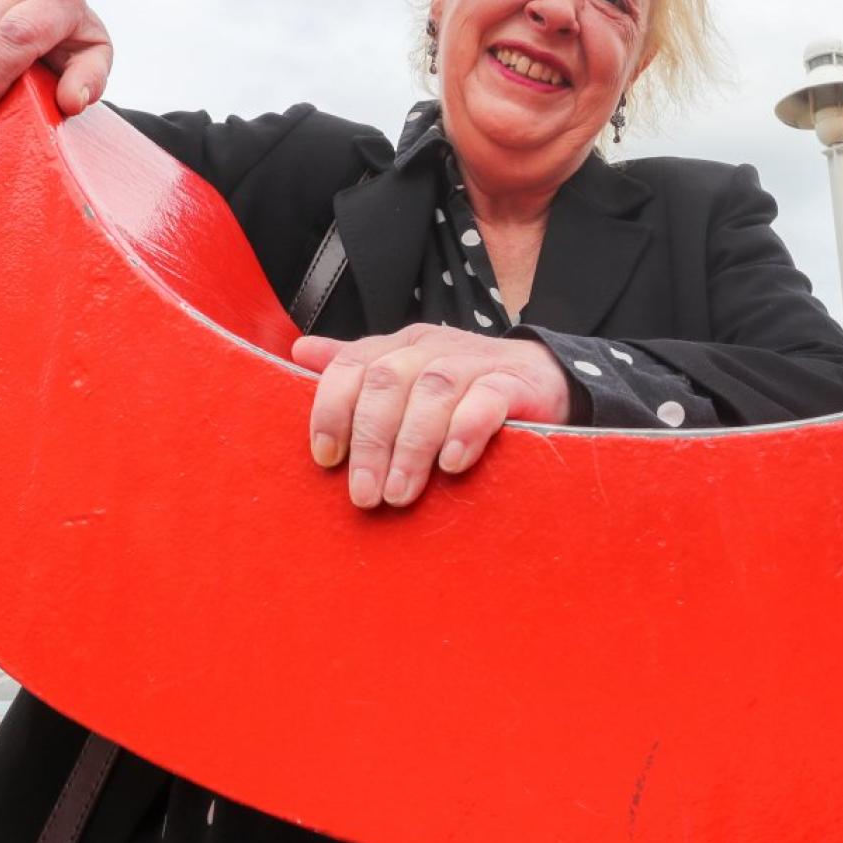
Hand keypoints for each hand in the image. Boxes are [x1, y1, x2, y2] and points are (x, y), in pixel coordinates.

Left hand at [292, 325, 573, 508]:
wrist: (542, 379)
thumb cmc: (462, 390)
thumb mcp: (406, 378)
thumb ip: (357, 371)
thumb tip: (300, 352)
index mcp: (399, 348)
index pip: (353, 365)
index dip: (332, 409)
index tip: (325, 458)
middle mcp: (431, 348)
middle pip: (387, 382)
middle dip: (370, 441)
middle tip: (365, 494)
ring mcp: (474, 361)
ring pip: (432, 390)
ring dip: (412, 445)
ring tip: (401, 493)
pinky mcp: (513, 382)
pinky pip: (487, 398)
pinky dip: (466, 429)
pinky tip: (452, 462)